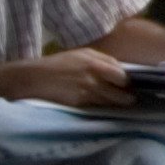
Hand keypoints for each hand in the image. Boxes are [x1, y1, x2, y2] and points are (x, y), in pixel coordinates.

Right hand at [0, 50, 133, 110]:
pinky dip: (105, 108)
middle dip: (128, 94)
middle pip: (122, 88)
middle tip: (132, 97)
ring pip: (112, 100)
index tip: (132, 85)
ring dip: (120, 103)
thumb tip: (121, 69)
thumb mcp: (80, 55)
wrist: (32, 78)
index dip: (128, 81)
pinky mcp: (79, 103)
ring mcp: (86, 90)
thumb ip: (102, 60)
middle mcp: (93, 74)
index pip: (122, 73)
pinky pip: (99, 107)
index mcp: (94, 61)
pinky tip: (109, 110)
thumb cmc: (56, 65)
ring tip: (125, 106)